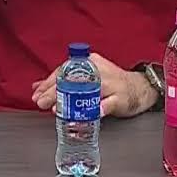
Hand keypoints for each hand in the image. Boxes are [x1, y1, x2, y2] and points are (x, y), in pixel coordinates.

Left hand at [31, 52, 158, 118]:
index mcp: (87, 63)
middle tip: (41, 103)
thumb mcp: (84, 80)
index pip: (64, 70)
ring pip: (88, 90)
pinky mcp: (121, 97)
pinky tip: (91, 113)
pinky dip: (100, 108)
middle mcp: (98, 70)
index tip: (37, 94)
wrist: (139, 88)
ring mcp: (111, 83)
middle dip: (54, 92)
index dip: (48, 83)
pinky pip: (109, 102)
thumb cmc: (110, 84)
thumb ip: (61, 82)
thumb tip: (37, 87)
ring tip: (58, 110)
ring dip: (72, 101)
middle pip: (72, 79)